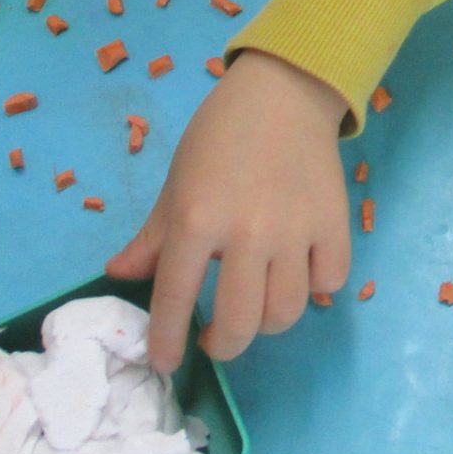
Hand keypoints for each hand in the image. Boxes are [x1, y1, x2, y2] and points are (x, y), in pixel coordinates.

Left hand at [106, 50, 352, 371]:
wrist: (284, 91)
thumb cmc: (220, 134)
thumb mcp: (176, 183)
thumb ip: (152, 237)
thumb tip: (118, 276)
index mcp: (198, 219)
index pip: (176, 300)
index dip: (167, 341)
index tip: (165, 361)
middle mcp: (247, 232)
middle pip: (241, 323)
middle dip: (224, 345)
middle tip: (216, 337)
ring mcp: (295, 229)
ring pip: (286, 311)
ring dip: (266, 324)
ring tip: (255, 310)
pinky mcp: (334, 222)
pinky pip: (329, 281)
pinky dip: (314, 289)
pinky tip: (298, 276)